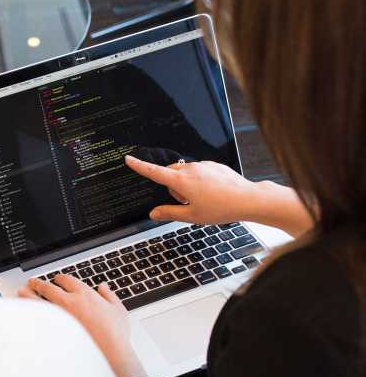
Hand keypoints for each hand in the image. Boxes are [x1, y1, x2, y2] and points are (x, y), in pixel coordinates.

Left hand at [18, 275, 145, 376]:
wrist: (109, 353)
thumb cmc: (114, 334)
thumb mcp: (118, 310)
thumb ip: (109, 296)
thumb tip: (103, 287)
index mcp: (84, 294)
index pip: (67, 280)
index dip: (60, 278)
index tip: (57, 279)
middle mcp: (69, 301)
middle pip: (48, 287)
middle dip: (38, 283)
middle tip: (32, 282)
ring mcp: (58, 316)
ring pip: (37, 300)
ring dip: (28, 294)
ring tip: (21, 292)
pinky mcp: (53, 330)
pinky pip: (37, 318)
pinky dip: (29, 313)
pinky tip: (24, 312)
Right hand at [125, 155, 313, 236]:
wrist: (248, 199)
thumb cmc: (221, 208)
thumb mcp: (191, 216)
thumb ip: (169, 213)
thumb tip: (154, 213)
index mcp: (181, 181)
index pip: (154, 172)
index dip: (139, 166)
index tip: (129, 159)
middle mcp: (190, 169)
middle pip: (170, 174)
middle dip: (172, 187)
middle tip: (186, 202)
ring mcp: (203, 165)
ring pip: (184, 173)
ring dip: (186, 185)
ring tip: (203, 199)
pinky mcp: (213, 165)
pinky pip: (198, 171)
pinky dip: (199, 181)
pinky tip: (212, 193)